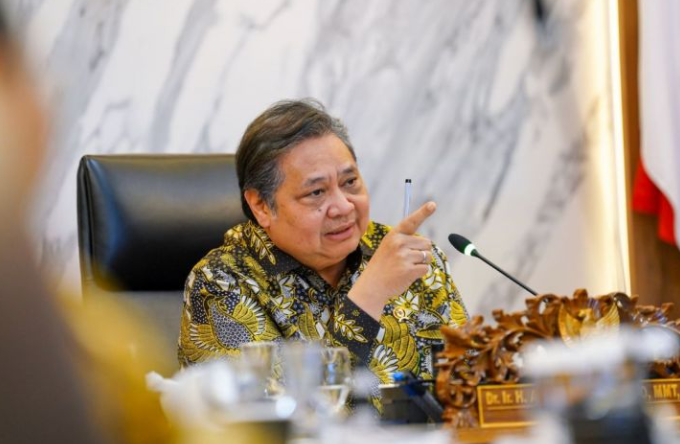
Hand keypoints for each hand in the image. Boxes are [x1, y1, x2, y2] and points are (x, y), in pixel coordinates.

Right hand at [348, 202, 435, 319]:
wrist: (372, 286)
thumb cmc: (382, 266)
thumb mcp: (388, 247)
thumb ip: (404, 242)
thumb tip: (427, 243)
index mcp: (394, 235)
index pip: (411, 221)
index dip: (423, 212)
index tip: (433, 204)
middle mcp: (399, 243)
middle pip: (427, 243)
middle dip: (422, 251)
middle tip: (407, 259)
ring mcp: (404, 257)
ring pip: (428, 256)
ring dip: (421, 263)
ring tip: (406, 267)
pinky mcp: (409, 270)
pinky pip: (426, 268)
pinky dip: (420, 273)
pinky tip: (407, 275)